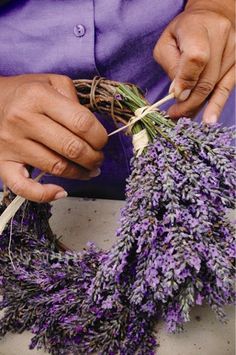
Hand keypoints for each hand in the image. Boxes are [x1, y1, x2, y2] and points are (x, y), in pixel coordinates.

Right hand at [0, 74, 107, 201]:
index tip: (102, 141)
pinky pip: (23, 187)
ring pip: (56, 167)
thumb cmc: (24, 93)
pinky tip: (60, 192)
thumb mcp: (50, 82)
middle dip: (94, 157)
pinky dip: (44, 194)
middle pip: (72, 147)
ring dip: (80, 173)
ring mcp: (12, 144)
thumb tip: (92, 128)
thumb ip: (74, 98)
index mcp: (38, 96)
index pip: (81, 122)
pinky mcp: (3, 163)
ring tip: (89, 170)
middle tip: (98, 158)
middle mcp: (23, 120)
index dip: (99, 136)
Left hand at [153, 1, 234, 122]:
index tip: (175, 96)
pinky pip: (226, 89)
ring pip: (214, 87)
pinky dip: (216, 106)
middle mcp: (221, 36)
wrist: (211, 17)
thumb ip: (171, 66)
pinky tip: (209, 120)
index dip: (185, 80)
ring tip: (182, 117)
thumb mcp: (167, 43)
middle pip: (206, 79)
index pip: (196, 58)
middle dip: (188, 102)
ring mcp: (234, 50)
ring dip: (196, 106)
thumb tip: (178, 93)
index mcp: (198, 26)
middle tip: (174, 115)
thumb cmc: (183, 33)